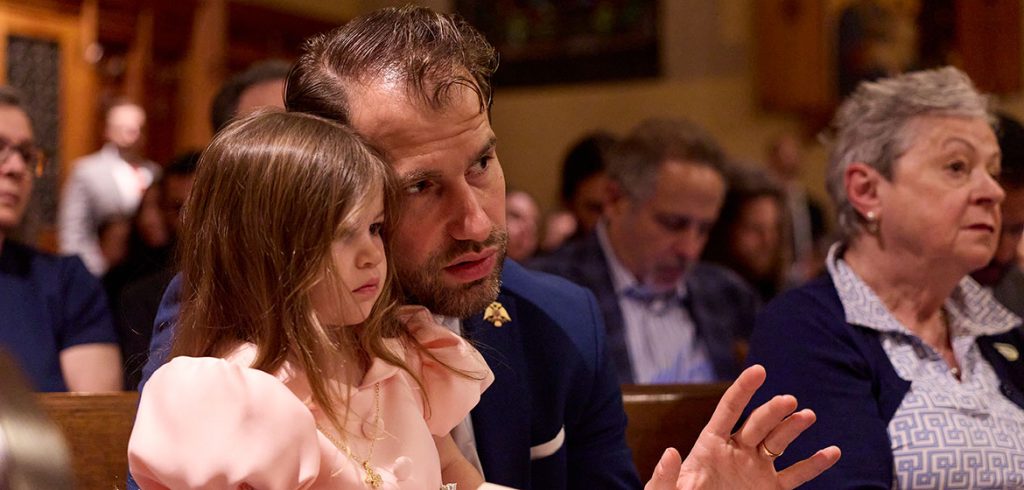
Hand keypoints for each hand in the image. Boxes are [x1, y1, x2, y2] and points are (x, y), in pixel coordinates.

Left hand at [644, 365, 839, 488]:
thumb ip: (665, 477)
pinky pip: (795, 475)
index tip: (759, 370)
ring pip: (778, 442)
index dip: (743, 390)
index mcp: (710, 444)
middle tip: (788, 401)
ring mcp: (755, 467)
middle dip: (772, 411)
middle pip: (757, 424)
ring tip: (807, 416)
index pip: (728, 410)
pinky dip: (814, 465)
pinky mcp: (770, 488)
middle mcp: (737, 450)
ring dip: (793, 428)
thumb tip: (671, 452)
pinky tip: (832, 452)